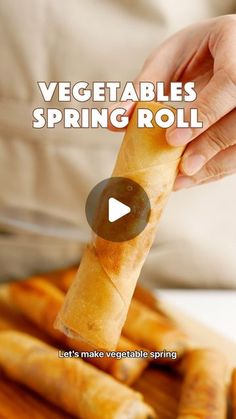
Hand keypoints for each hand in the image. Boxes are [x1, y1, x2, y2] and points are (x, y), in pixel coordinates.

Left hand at [112, 15, 235, 188]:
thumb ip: (145, 87)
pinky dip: (216, 169)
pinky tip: (192, 178)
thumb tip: (113, 122)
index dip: (203, 113)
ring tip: (181, 180)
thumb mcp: (169, 57)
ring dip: (214, 165)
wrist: (226, 48)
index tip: (173, 138)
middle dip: (211, 146)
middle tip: (182, 169)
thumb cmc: (196, 50)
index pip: (229, 83)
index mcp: (235, 43)